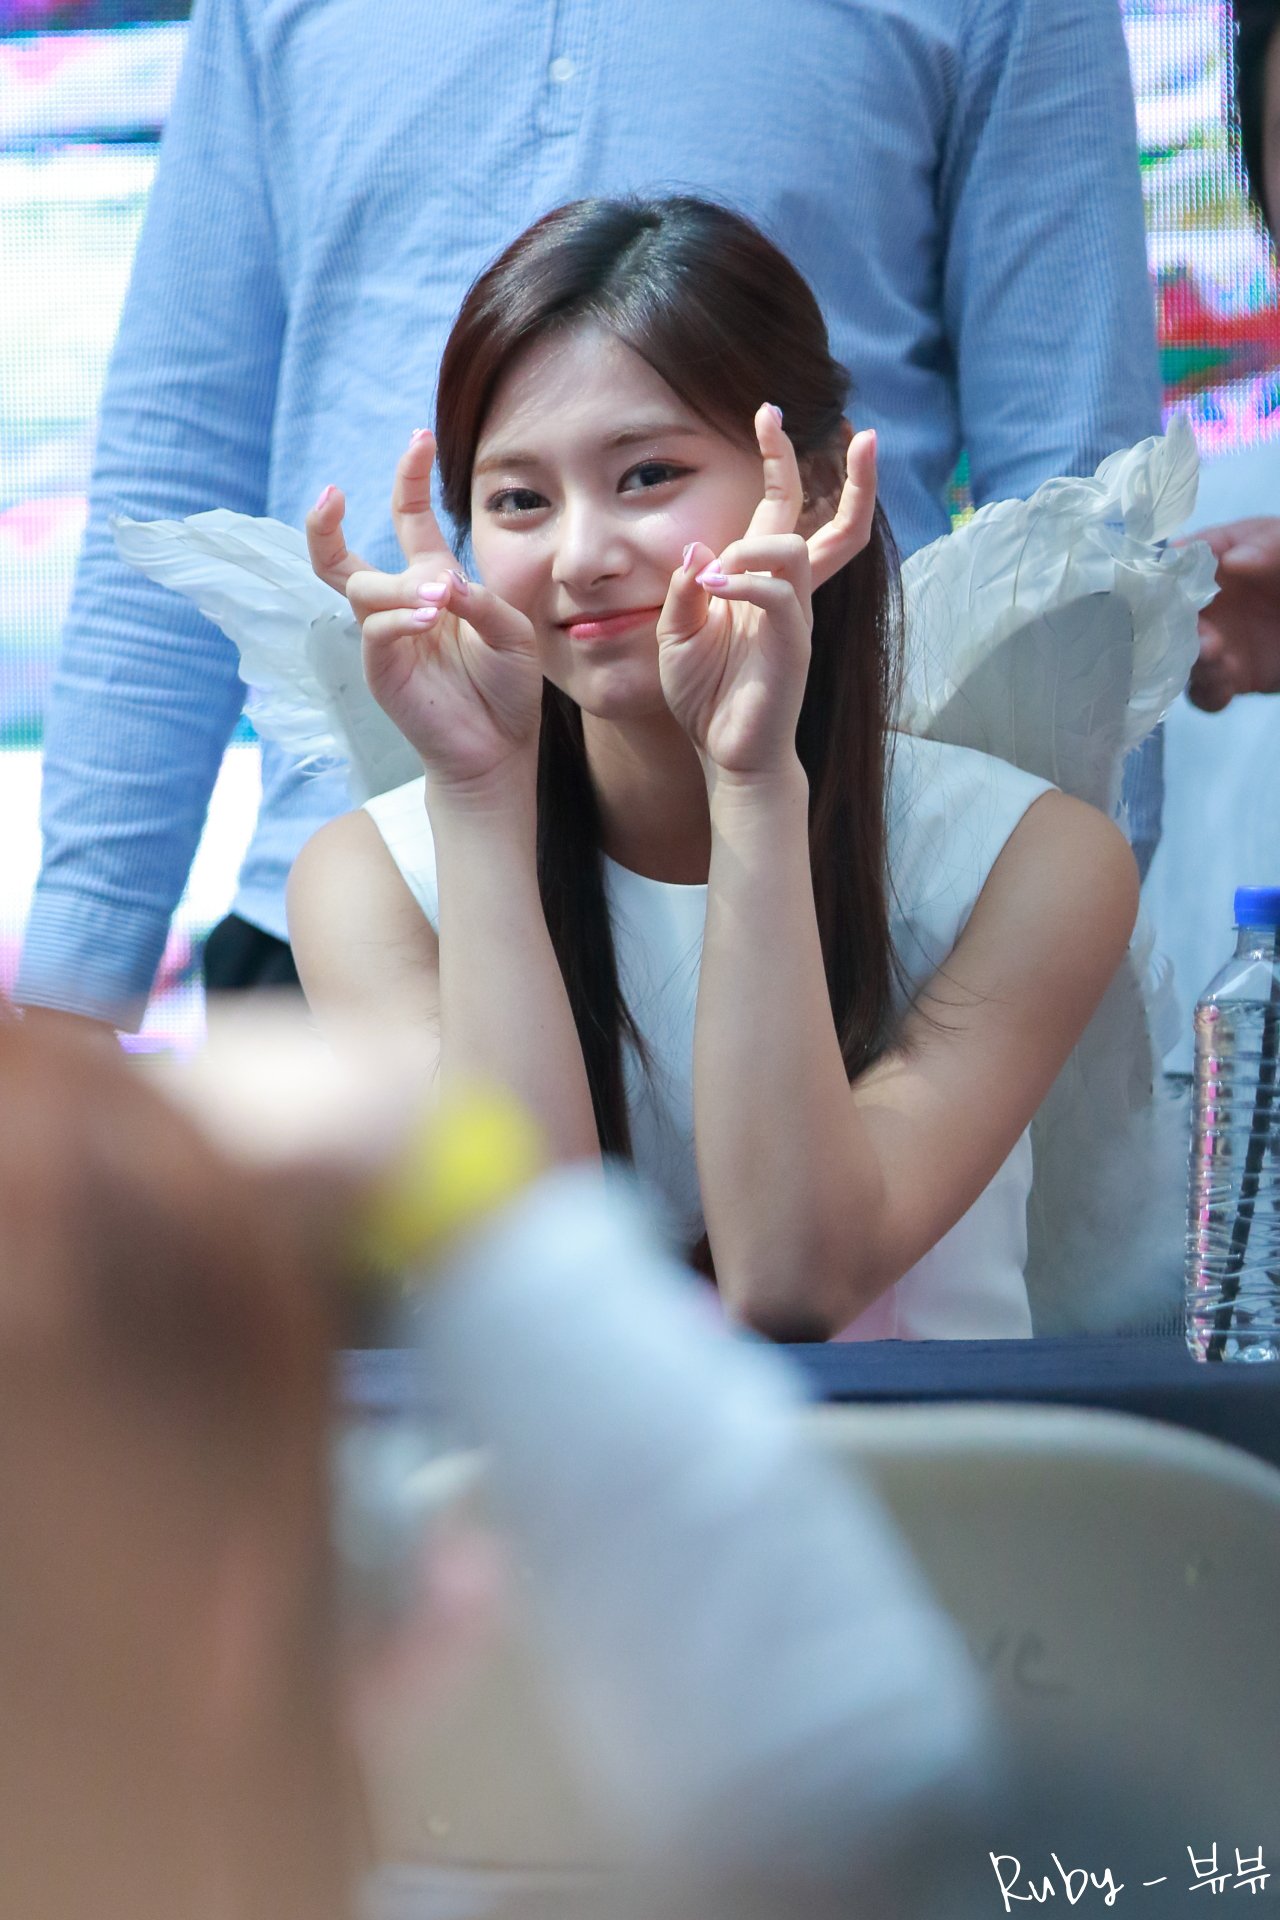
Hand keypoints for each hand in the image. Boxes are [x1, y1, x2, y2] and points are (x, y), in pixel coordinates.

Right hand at [307, 431, 542, 791]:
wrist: (500, 749)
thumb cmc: (507, 687)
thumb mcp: (511, 631)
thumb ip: (479, 600)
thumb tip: (440, 580)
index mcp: (433, 584)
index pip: (408, 522)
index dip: (407, 480)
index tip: (418, 437)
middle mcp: (400, 606)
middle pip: (339, 558)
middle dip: (327, 524)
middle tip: (334, 491)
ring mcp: (386, 640)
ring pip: (362, 590)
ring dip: (399, 587)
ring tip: (440, 602)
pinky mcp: (382, 673)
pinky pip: (375, 632)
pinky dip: (400, 620)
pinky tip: (430, 620)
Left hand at [655, 407, 876, 778]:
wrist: (724, 752)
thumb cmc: (704, 694)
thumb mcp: (676, 632)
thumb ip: (686, 586)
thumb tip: (700, 546)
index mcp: (761, 582)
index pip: (780, 510)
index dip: (779, 461)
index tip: (768, 410)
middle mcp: (788, 593)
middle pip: (837, 526)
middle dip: (856, 479)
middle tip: (862, 431)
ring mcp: (795, 618)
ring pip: (794, 551)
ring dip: (751, 548)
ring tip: (714, 580)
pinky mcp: (793, 644)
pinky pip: (778, 593)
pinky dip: (744, 581)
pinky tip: (716, 590)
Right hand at [1185, 517, 1279, 711]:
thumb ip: (1265, 546)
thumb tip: (1231, 561)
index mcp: (1215, 564)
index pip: (1177, 567)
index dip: (1166, 575)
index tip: (1166, 581)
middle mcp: (1207, 606)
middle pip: (1168, 618)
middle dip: (1173, 624)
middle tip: (1197, 624)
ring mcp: (1216, 643)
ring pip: (1180, 659)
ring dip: (1190, 659)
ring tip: (1213, 652)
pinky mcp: (1231, 678)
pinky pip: (1205, 694)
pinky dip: (1207, 693)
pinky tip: (1225, 685)